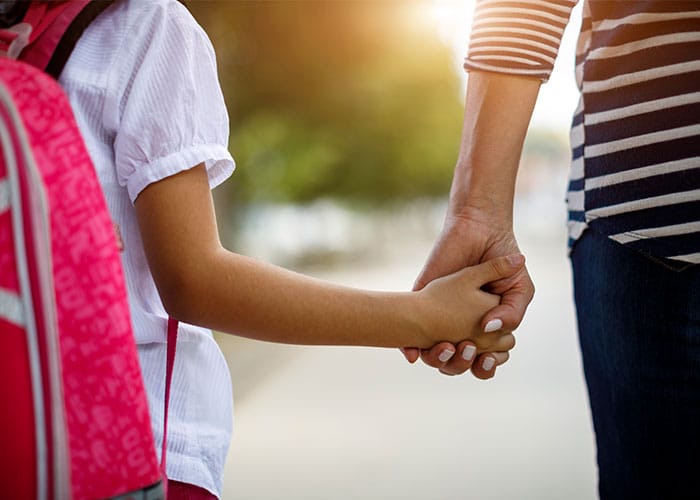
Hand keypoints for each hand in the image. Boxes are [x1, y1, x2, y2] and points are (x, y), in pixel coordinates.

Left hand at [405, 209, 534, 376]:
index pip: (484, 361)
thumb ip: (512, 313)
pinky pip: (409, 336)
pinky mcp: (419, 305)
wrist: (480, 233)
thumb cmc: (504, 263)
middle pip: (458, 364)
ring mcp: (439, 319)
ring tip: (448, 346)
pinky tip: (414, 353)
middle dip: (462, 365)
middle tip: (468, 349)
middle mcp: (461, 329)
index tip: (488, 357)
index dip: (486, 366)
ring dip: (440, 360)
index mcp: (485, 330)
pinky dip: (410, 350)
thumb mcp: (518, 290)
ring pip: (435, 357)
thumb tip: (489, 328)